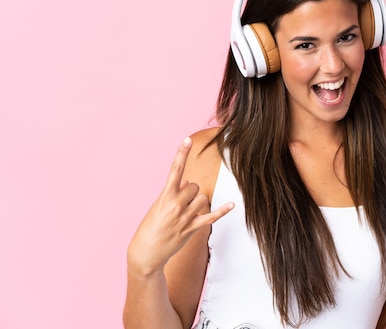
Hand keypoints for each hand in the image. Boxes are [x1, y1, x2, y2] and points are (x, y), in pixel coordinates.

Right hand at [127, 137, 233, 274]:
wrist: (145, 253)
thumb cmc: (150, 227)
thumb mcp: (158, 206)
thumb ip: (173, 192)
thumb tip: (187, 182)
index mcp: (165, 196)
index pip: (175, 170)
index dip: (181, 154)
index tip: (187, 139)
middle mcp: (176, 204)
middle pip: (194, 185)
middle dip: (190, 191)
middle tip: (180, 203)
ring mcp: (185, 217)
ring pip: (203, 198)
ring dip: (198, 203)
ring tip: (186, 213)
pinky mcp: (192, 228)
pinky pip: (211, 216)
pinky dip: (222, 211)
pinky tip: (232, 205)